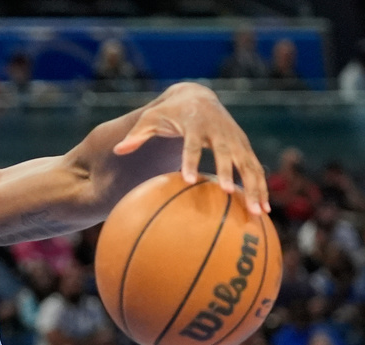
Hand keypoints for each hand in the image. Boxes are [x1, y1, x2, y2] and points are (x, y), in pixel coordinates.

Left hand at [113, 82, 268, 215]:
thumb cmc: (169, 113)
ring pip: (249, 163)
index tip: (189, 180)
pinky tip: (262, 211)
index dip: (191, 160)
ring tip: (257, 212)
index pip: (193, 144)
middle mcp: (221, 131)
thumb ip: (136, 134)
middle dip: (228, 173)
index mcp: (197, 124)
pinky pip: (255, 169)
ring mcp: (236, 139)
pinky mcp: (244, 147)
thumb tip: (118, 150)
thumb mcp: (150, 119)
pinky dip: (260, 188)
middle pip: (227, 153)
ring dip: (254, 187)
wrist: (197, 96)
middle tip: (227, 194)